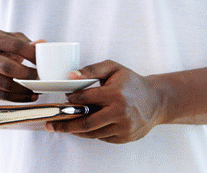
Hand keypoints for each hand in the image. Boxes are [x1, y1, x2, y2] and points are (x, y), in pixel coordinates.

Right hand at [0, 30, 39, 101]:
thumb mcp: (4, 39)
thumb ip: (24, 42)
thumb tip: (42, 44)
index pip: (16, 45)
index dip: (32, 54)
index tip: (43, 61)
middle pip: (9, 68)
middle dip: (29, 74)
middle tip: (41, 77)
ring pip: (6, 85)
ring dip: (26, 89)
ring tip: (38, 89)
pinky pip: (3, 96)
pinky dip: (20, 98)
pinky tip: (30, 96)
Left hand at [49, 61, 165, 143]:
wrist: (156, 100)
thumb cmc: (131, 82)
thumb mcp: (113, 68)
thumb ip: (91, 69)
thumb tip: (71, 75)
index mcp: (116, 94)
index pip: (86, 99)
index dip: (72, 99)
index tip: (63, 98)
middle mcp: (120, 113)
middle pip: (87, 122)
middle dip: (65, 124)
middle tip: (50, 124)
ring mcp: (124, 128)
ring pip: (93, 132)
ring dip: (75, 130)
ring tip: (60, 127)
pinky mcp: (125, 137)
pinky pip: (102, 137)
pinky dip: (90, 133)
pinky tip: (80, 128)